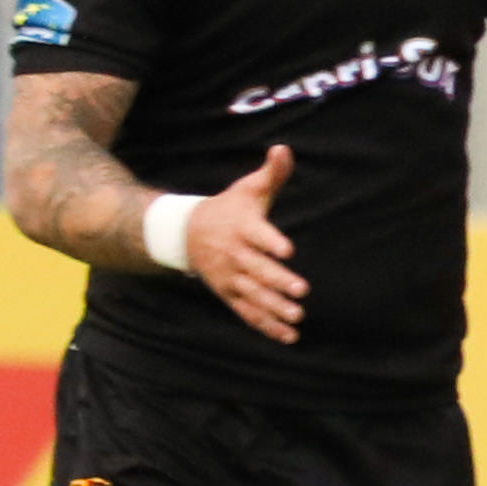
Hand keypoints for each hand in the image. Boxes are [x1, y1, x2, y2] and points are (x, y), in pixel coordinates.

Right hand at [185, 145, 306, 343]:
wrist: (184, 232)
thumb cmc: (228, 208)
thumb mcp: (247, 189)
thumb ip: (271, 173)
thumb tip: (284, 149)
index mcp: (241, 227)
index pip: (257, 235)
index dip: (271, 242)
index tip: (288, 250)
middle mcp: (234, 254)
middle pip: (256, 270)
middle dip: (277, 282)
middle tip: (301, 292)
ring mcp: (230, 277)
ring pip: (252, 295)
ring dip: (274, 308)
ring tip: (297, 317)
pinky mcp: (229, 294)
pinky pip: (247, 313)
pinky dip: (266, 326)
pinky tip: (289, 336)